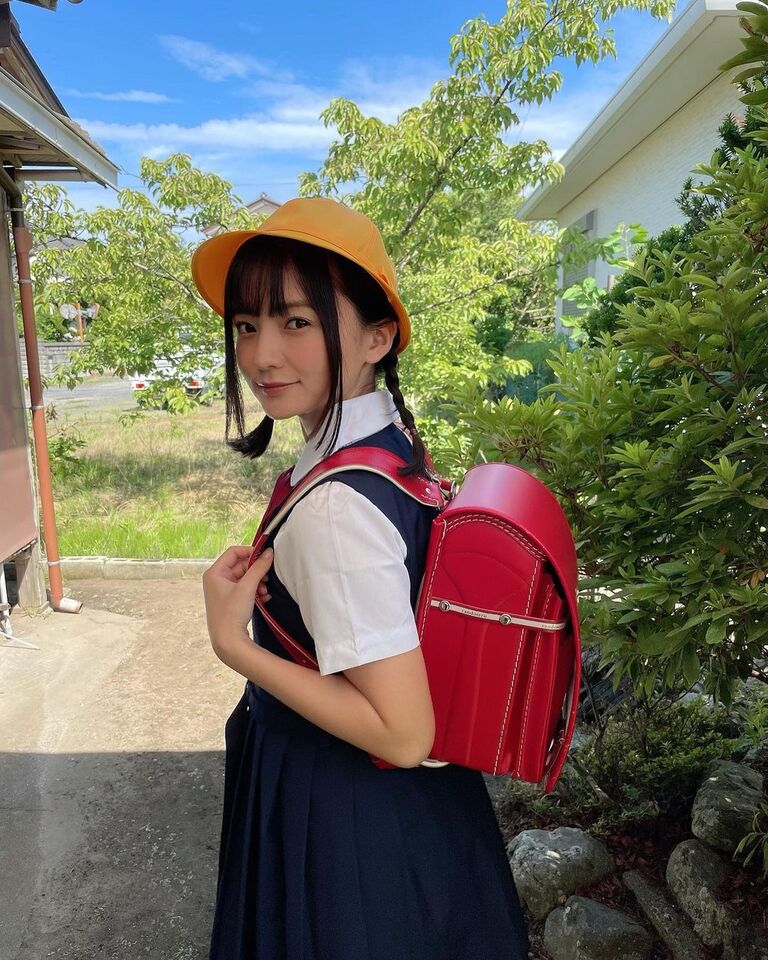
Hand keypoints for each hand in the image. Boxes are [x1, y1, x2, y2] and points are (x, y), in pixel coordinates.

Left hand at [202, 545, 273, 661]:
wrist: (228, 641)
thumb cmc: (231, 613)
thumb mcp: (247, 587)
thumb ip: (259, 567)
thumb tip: (269, 552)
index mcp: (214, 573)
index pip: (233, 552)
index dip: (250, 551)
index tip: (265, 556)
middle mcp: (216, 580)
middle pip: (241, 566)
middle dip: (256, 572)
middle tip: (268, 578)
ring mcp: (223, 591)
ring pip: (245, 578)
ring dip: (258, 582)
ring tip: (265, 591)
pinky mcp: (230, 601)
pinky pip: (245, 589)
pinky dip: (255, 591)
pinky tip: (264, 598)